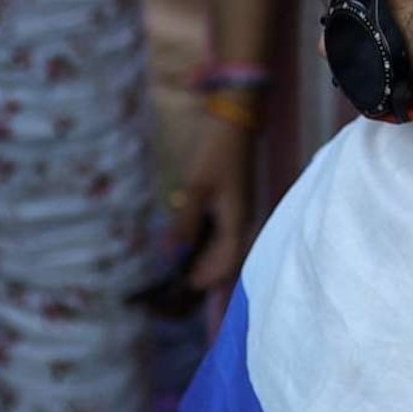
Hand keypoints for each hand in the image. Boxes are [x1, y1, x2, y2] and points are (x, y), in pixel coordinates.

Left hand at [166, 116, 256, 296]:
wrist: (233, 123)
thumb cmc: (215, 153)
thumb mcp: (195, 188)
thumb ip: (184, 222)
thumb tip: (171, 254)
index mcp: (237, 220)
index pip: (227, 262)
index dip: (208, 278)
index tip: (187, 286)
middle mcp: (241, 221)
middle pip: (227, 261)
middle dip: (207, 277)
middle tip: (181, 288)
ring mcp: (237, 213)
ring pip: (224, 249)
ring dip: (207, 263)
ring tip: (183, 275)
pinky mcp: (231, 205)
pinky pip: (222, 236)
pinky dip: (207, 248)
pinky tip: (190, 249)